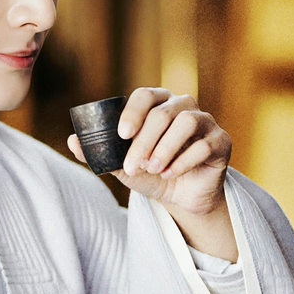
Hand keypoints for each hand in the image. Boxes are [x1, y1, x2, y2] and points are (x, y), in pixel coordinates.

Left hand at [67, 88, 231, 218]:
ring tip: (153, 169)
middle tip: (133, 165)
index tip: (121, 135)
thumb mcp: (120, 166)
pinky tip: (170, 174)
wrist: (180, 198)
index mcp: (157, 104)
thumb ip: (98, 153)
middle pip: (163, 113)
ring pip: (186, 122)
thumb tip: (72, 141)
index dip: (133, 112)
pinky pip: (204, 145)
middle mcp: (182, 106)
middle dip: (145, 141)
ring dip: (165, 148)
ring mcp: (205, 122)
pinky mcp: (221, 141)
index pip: (144, 95)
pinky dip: (184, 162)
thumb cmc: (150, 173)